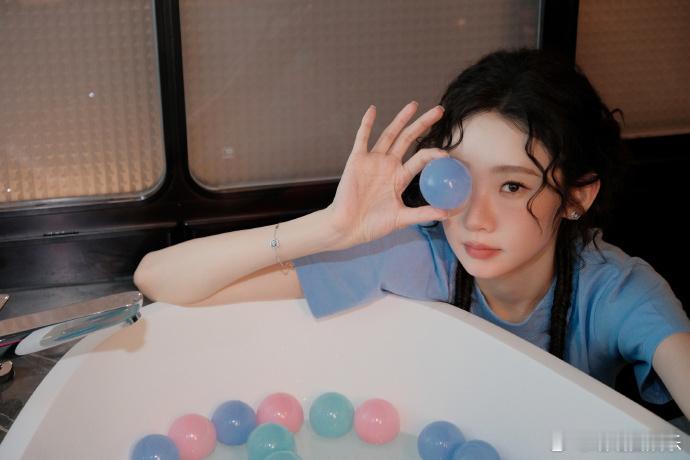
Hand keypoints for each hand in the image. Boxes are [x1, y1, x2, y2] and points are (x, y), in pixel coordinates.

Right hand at [326, 101, 449, 249]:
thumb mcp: (401, 219)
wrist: (347, 227)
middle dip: (423, 124)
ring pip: (389, 134)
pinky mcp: (357, 160)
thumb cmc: (372, 225)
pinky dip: (366, 124)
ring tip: (413, 104)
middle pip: (408, 139)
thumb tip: (448, 214)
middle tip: (439, 110)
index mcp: (399, 178)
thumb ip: (423, 213)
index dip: (433, 154)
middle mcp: (388, 165)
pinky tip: (373, 110)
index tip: (447, 154)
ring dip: (401, 119)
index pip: (420, 159)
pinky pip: (362, 138)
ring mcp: (372, 161)